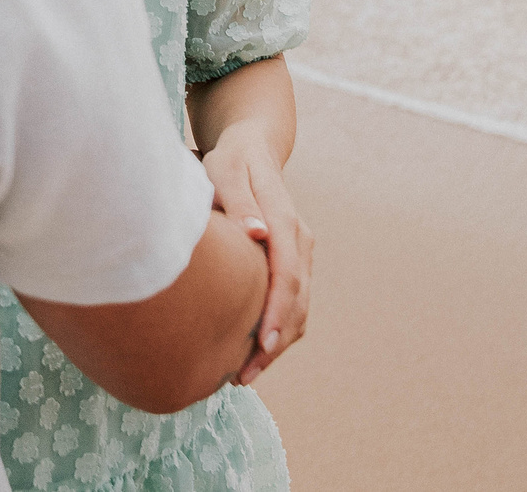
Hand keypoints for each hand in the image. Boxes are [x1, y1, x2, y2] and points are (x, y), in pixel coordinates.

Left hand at [201, 130, 311, 385]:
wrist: (254, 149)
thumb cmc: (231, 161)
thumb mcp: (225, 172)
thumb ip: (237, 201)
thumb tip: (256, 233)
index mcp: (284, 220)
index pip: (287, 275)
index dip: (277, 313)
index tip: (262, 346)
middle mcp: (300, 240)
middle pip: (297, 300)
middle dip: (275, 342)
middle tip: (243, 376)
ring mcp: (301, 252)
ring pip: (300, 307)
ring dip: (278, 343)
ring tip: (244, 373)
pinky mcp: (295, 261)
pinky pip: (294, 302)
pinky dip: (279, 329)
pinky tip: (252, 349)